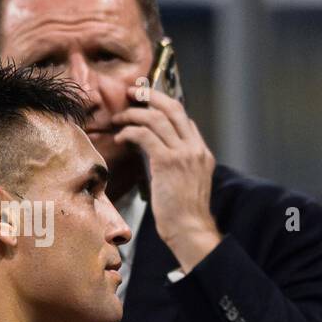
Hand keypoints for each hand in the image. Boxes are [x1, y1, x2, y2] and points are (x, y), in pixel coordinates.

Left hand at [113, 87, 218, 270]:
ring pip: (156, 118)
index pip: (184, 119)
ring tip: (119, 119)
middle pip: (173, 108)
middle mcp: (195, 148)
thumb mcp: (188, 182)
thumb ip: (179, 163)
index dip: (163, 107)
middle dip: (150, 95)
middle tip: (132, 92)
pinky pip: (144, 135)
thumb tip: (159, 151)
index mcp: (202, 153)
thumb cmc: (185, 213)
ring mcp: (183, 154)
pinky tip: (120, 138)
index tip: (146, 105)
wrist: (190, 229)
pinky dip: (129, 132)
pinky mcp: (167, 162)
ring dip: (133, 114)